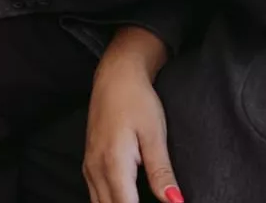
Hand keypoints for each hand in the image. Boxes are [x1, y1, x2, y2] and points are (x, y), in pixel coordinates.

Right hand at [84, 26, 181, 202]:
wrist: (115, 76)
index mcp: (113, 164)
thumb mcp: (155, 134)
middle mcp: (96, 169)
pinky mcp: (89, 162)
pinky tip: (124, 202)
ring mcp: (89, 166)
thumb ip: (162, 172)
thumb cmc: (136, 100)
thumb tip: (175, 202)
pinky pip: (96, 195)